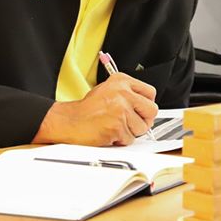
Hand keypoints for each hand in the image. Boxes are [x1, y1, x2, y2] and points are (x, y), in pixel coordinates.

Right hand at [33, 73, 157, 145]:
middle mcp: (123, 92)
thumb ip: (128, 94)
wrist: (68, 121)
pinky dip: (121, 140)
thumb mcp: (107, 90)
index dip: (146, 105)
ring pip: (142, 127)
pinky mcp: (117, 126)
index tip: (140, 110)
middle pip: (151, 110)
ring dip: (130, 132)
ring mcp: (121, 109)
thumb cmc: (86, 109)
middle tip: (132, 123)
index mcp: (121, 81)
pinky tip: (109, 133)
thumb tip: (145, 106)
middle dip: (144, 120)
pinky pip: (130, 139)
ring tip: (115, 127)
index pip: (150, 92)